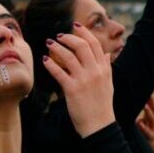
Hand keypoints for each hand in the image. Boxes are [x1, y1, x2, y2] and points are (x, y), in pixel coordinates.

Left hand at [43, 23, 114, 137]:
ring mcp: (84, 80)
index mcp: (104, 69)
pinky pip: (58, 72)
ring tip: (49, 44)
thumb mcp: (109, 84)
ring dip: (57, 48)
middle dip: (69, 38)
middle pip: (81, 46)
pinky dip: (50, 64)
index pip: (95, 44)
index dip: (84, 33)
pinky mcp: (72, 89)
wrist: (99, 126)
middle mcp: (95, 72)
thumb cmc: (102, 105)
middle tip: (59, 36)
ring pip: (68, 56)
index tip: (75, 26)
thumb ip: (107, 67)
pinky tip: (44, 60)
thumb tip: (107, 53)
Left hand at [136, 95, 153, 151]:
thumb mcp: (138, 128)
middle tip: (148, 94)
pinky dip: (143, 127)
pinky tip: (138, 122)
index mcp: (149, 121)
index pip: (152, 108)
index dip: (150, 100)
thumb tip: (125, 108)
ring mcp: (153, 131)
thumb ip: (134, 119)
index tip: (148, 91)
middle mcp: (153, 125)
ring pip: (152, 120)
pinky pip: (147, 132)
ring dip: (148, 112)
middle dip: (152, 102)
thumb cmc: (141, 140)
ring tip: (144, 105)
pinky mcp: (151, 139)